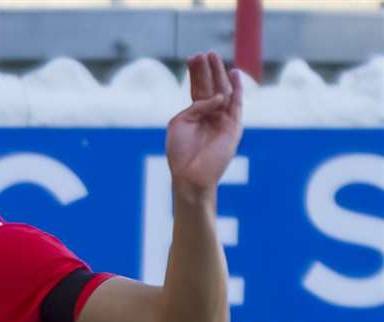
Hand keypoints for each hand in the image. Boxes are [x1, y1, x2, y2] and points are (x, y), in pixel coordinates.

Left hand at [166, 51, 243, 199]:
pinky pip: (237, 103)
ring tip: (214, 56)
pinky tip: (234, 73)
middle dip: (207, 69)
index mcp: (195, 115)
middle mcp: (210, 114)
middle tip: (204, 52)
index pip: (197, 89)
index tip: (192, 57)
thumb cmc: (181, 152)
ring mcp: (223, 119)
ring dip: (219, 73)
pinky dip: (237, 88)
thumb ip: (195, 107)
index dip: (195, 73)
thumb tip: (216, 97)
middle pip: (210, 86)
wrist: (190, 174)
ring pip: (223, 90)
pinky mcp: (233, 125)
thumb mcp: (180, 123)